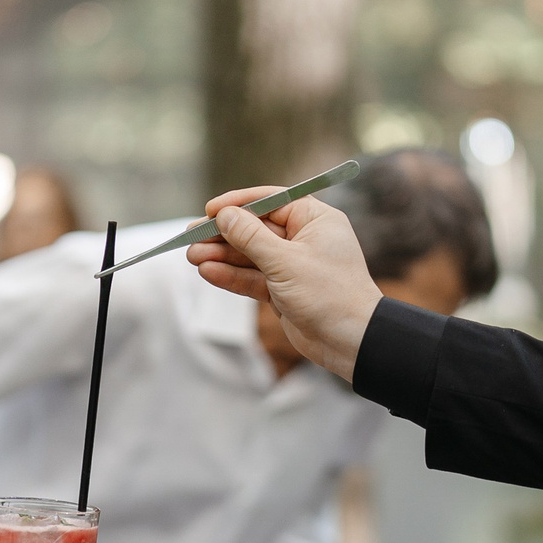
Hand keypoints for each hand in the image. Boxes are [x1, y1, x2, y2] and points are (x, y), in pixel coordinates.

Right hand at [187, 187, 381, 380]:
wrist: (351, 341)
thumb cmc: (329, 295)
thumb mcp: (286, 262)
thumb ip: (251, 238)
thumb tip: (224, 215)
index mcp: (315, 220)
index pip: (271, 201)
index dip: (239, 204)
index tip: (210, 210)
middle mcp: (304, 238)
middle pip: (255, 229)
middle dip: (223, 234)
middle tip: (191, 236)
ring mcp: (293, 266)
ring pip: (250, 255)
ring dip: (222, 256)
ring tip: (192, 256)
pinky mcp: (284, 291)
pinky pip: (253, 278)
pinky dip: (232, 276)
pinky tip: (208, 272)